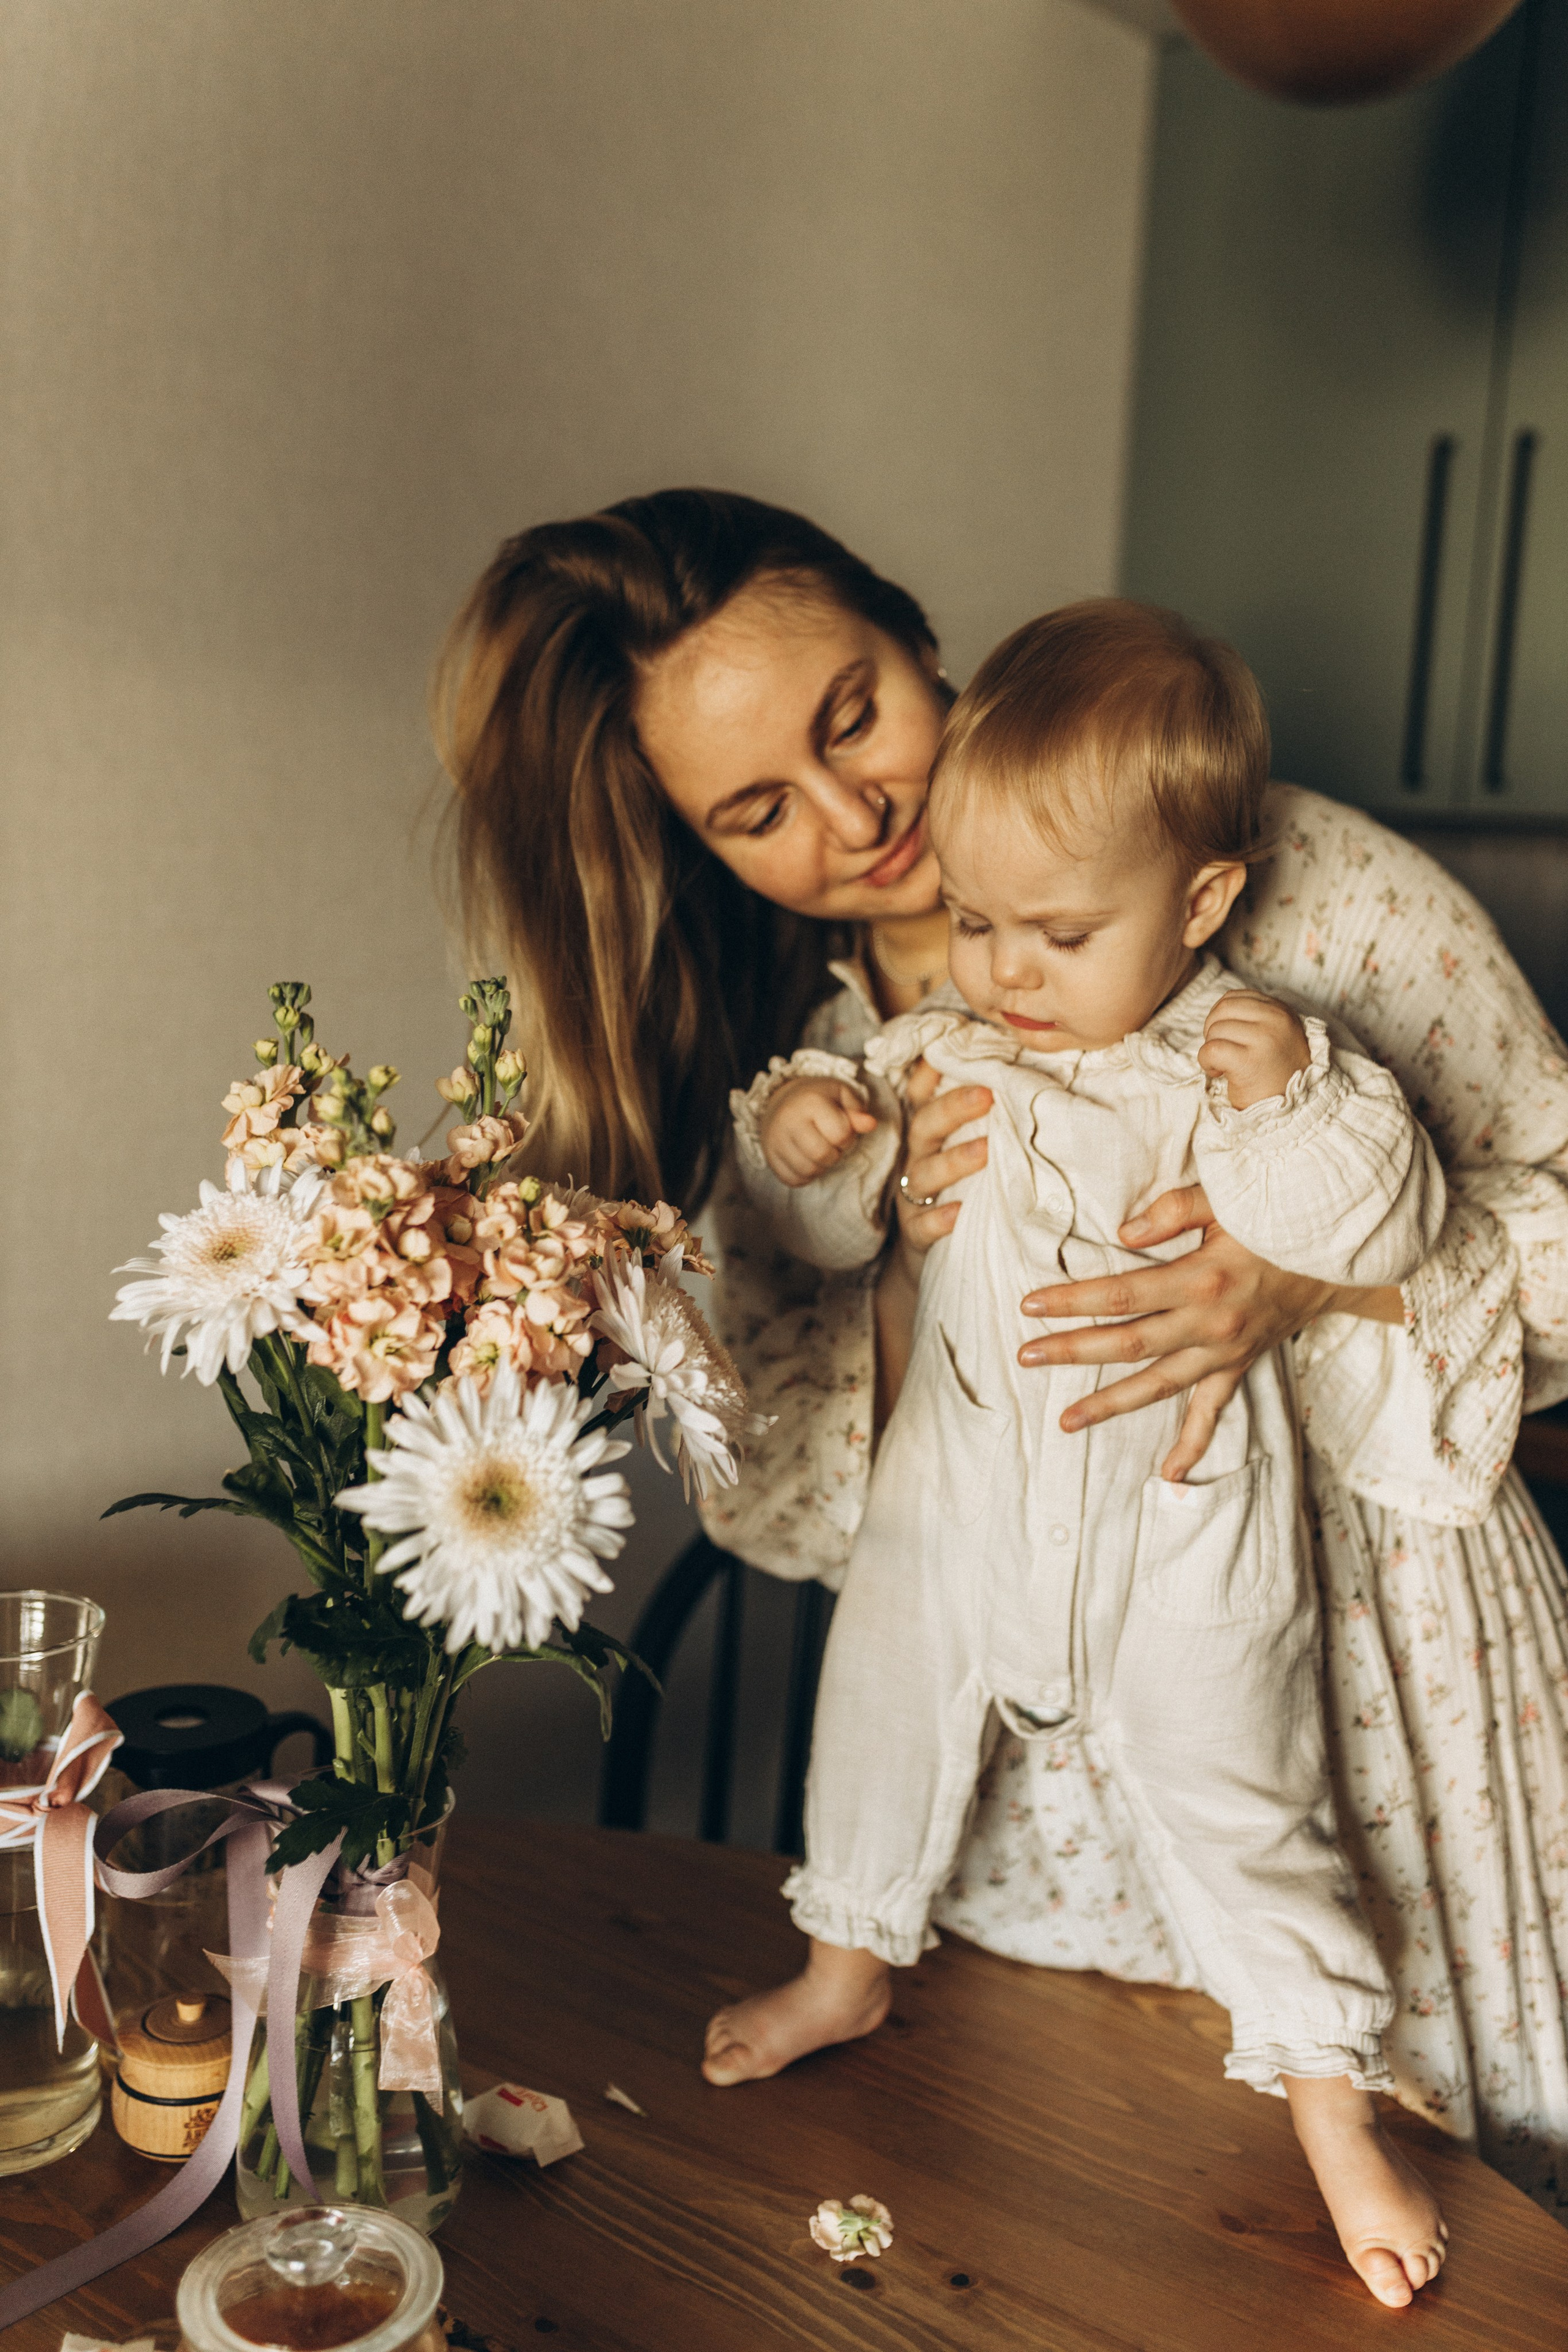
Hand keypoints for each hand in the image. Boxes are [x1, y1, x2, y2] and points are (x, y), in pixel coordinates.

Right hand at [759, 1077, 879, 1187]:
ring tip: (819, 1149)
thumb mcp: (840, 1095)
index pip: (840, 1134)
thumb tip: (871, 1124)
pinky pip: (794, 1180)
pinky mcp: (770, 1158)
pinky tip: (807, 1158)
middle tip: (830, 1142)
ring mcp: (775, 1141)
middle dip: (835, 1153)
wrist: (782, 1102)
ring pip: (808, 1170)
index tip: (841, 1128)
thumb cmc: (818, 1099)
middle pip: (823, 1155)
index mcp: (809, 1102)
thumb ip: (857, 1110)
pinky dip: (806, 1175)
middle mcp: (788, 1121)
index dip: (848, 1136)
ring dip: (822, 1166)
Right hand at [892, 1059, 991, 1267]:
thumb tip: (1000, 1070)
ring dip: (955, 1161)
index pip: (922, 1097)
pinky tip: (959, 1212)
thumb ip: (974, 1115)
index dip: (930, 1075)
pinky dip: (939, 1219)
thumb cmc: (956, 1189)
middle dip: (953, 1109)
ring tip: (987, 1150)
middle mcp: (916, 1159)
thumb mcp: (957, 1148)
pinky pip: (923, 1225)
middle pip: (925, 1127)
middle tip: (988, 1095)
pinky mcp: (915, 1233)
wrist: (933, 1251)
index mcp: (926, 1135)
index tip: (948, 1053)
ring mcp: (912, 1197)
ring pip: (925, 1175)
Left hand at [1017, 1183, 1338, 1480]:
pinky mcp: (1239, 1365)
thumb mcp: (1229, 1199)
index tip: (1031, 1303)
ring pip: (1159, 1386)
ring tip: (1065, 1421)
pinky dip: (1192, 1444)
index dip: (1073, 1301)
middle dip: (1073, 1351)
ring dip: (1110, 1405)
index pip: (1121, 1295)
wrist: (1339, 1255)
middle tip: (1026, 1356)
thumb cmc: (1278, 1217)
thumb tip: (1123, 1233)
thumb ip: (1175, 1211)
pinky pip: (1213, 1411)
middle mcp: (1210, 1324)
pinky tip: (1169, 1473)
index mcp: (1202, 1279)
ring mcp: (1225, 1352)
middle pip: (1128, 1345)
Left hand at [1199, 990, 1310, 1111]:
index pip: (1234, 997)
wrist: (1292, 1108)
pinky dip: (1206, 1062)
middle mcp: (1276, 1020)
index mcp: (1281, 1010)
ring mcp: (1264, 1039)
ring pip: (1215, 1029)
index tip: (1227, 1037)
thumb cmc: (1275, 1073)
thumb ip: (1253, 1017)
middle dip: (1212, 1030)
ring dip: (1210, 1048)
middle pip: (1222, 1009)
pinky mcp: (1249, 1062)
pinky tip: (1218, 1072)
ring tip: (1224, 1065)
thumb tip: (1218, 1010)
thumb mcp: (1273, 1034)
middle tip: (1221, 1051)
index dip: (1220, 1016)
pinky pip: (1211, 1050)